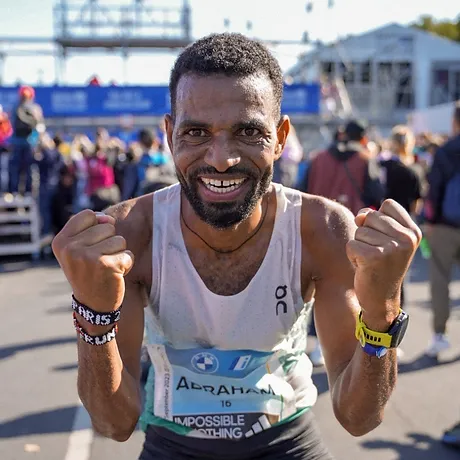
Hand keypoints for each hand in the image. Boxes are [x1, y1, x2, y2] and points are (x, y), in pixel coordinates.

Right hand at [52, 210, 133, 312]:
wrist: (93, 306)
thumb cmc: (89, 272)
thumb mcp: (78, 249)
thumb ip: (90, 228)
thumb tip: (107, 218)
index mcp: (61, 241)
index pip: (88, 215)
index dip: (97, 226)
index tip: (92, 245)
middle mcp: (71, 248)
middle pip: (107, 226)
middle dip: (109, 242)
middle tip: (99, 262)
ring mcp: (88, 257)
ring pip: (119, 239)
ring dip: (118, 253)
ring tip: (107, 267)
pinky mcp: (107, 266)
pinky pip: (128, 254)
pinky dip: (126, 264)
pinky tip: (115, 275)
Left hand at [346, 200, 421, 330]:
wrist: (381, 299)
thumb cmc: (380, 265)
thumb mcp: (385, 239)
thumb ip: (373, 220)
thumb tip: (360, 216)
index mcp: (413, 232)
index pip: (387, 204)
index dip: (377, 218)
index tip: (383, 238)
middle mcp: (406, 239)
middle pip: (370, 216)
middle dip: (366, 234)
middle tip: (375, 253)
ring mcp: (392, 248)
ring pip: (359, 231)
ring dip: (359, 246)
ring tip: (370, 261)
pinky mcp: (374, 257)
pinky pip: (351, 244)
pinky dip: (352, 256)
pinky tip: (363, 267)